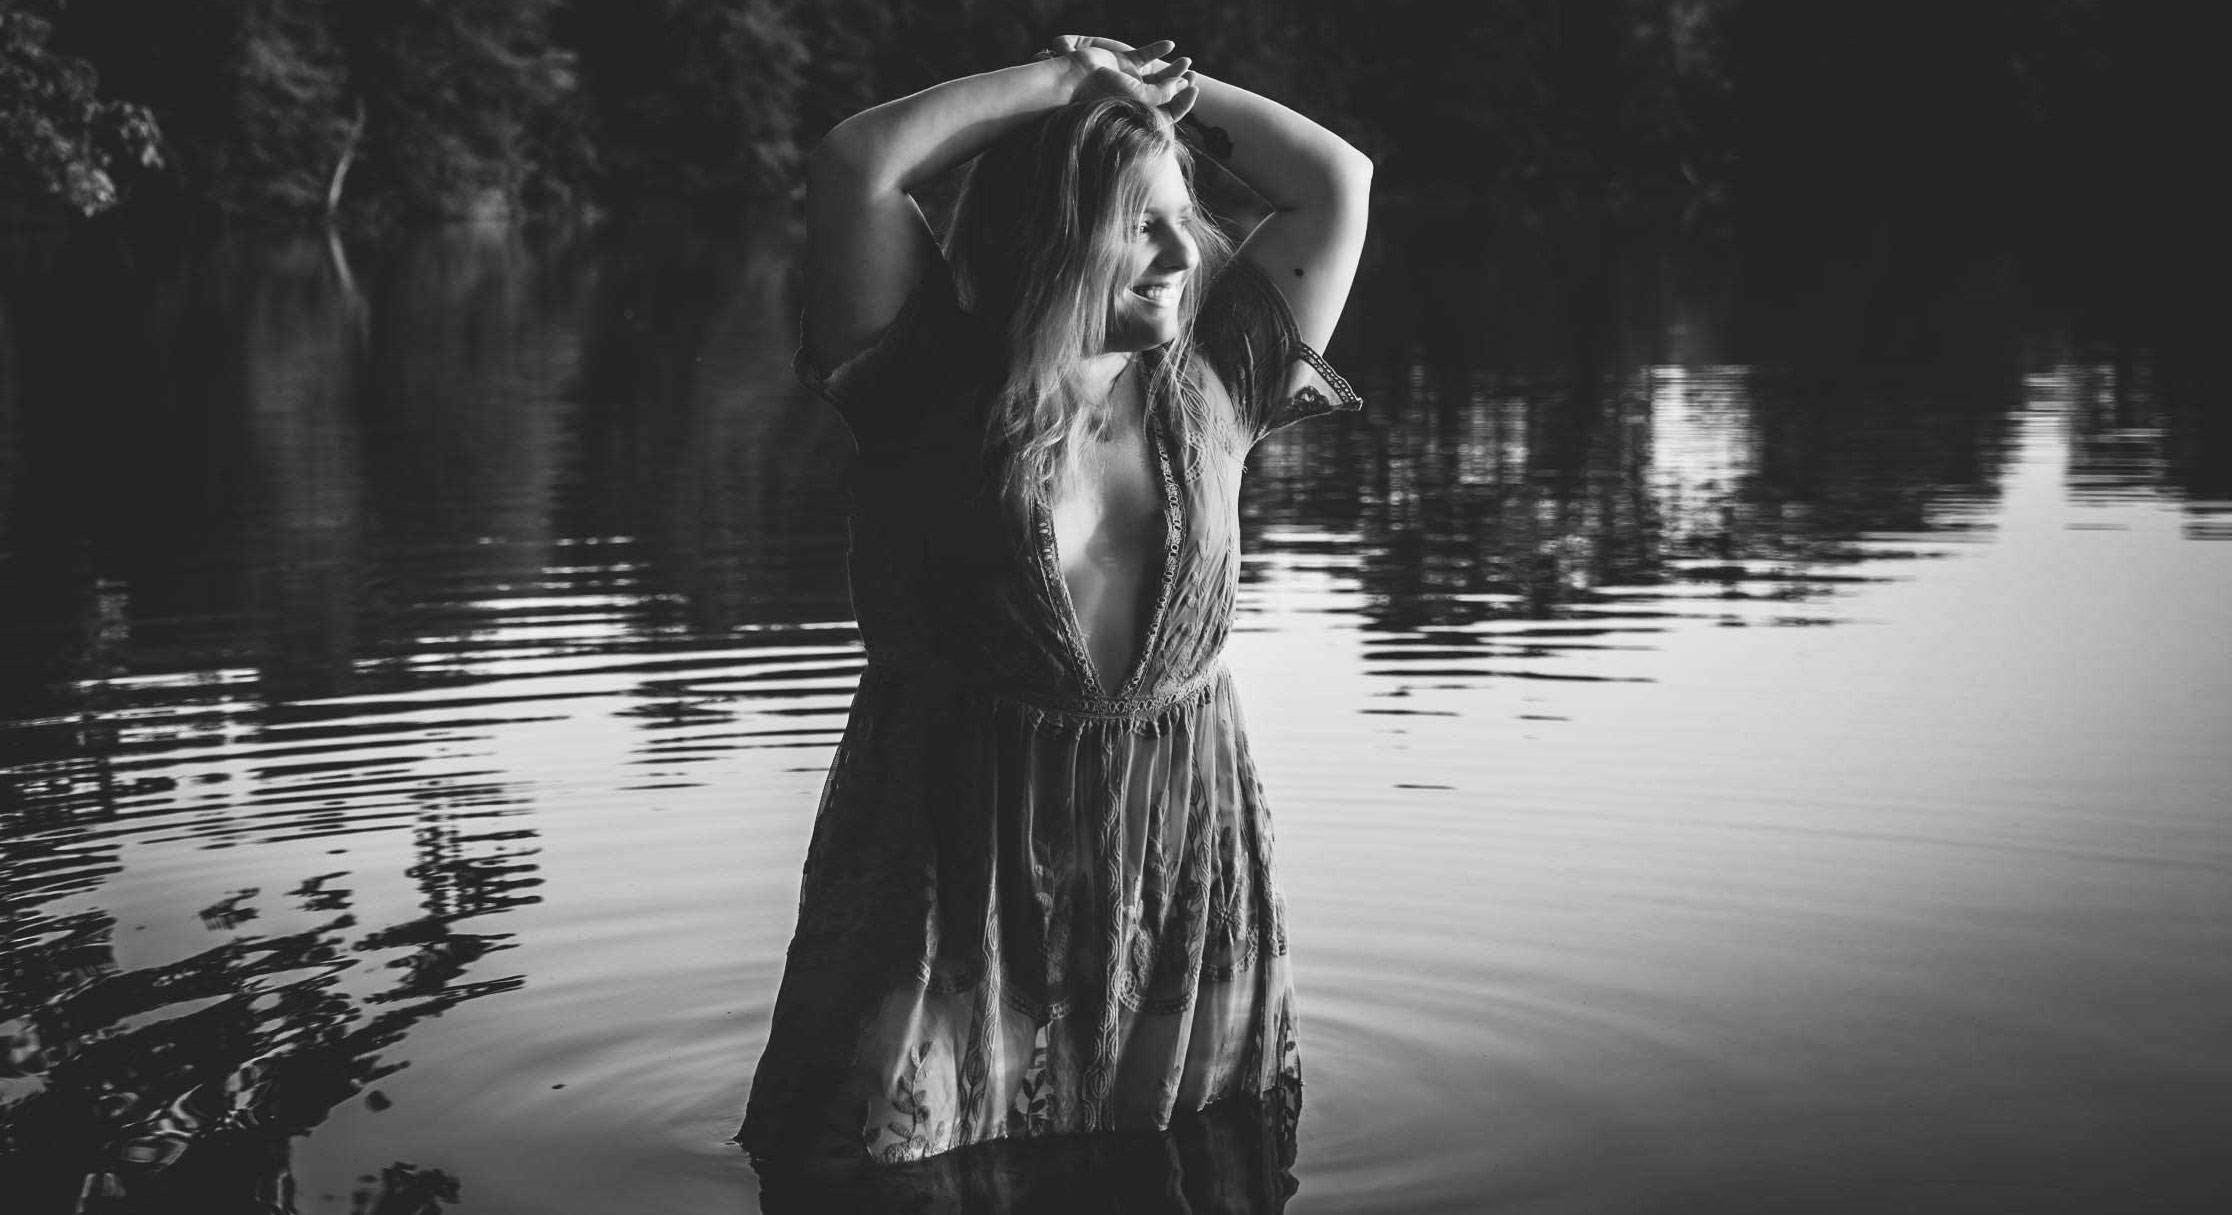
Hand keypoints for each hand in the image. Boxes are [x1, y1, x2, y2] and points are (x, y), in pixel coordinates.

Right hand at [1045, 35, 1198, 122]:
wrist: (1076, 78)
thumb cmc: (1106, 93)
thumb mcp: (1140, 97)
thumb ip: (1163, 93)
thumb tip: (1180, 85)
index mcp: (1139, 114)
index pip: (1168, 113)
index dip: (1183, 102)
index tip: (1193, 89)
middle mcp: (1136, 99)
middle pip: (1165, 94)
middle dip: (1181, 84)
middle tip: (1192, 75)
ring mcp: (1130, 80)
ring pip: (1157, 75)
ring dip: (1173, 68)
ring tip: (1186, 61)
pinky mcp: (1123, 63)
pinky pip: (1144, 56)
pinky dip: (1157, 50)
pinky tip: (1169, 45)